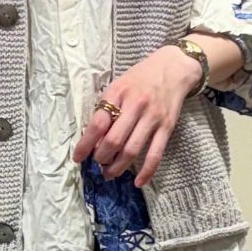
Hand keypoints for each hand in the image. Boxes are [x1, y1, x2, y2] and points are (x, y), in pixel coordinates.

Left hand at [72, 45, 203, 186]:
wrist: (173, 68)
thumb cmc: (140, 78)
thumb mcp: (118, 86)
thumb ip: (106, 109)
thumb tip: (94, 140)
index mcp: (118, 93)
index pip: (98, 124)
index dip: (85, 144)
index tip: (78, 158)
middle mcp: (136, 105)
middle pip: (114, 140)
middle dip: (102, 158)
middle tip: (98, 164)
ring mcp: (153, 117)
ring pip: (132, 150)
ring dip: (118, 167)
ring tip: (109, 174)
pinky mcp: (167, 127)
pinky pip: (155, 154)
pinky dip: (147, 171)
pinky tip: (138, 182)